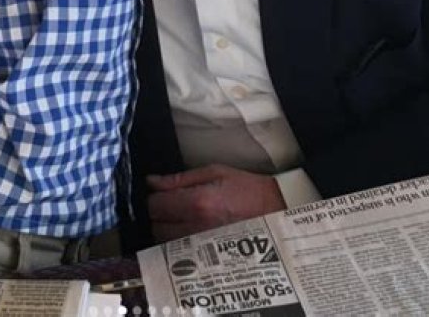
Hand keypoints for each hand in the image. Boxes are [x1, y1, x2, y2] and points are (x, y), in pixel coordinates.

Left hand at [147, 164, 285, 241]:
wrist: (276, 210)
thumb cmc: (247, 188)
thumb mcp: (214, 172)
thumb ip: (180, 179)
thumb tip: (152, 182)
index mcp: (198, 202)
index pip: (156, 205)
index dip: (153, 198)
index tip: (159, 193)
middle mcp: (197, 227)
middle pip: (156, 227)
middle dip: (158, 215)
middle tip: (171, 205)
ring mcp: (203, 246)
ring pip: (166, 243)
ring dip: (167, 230)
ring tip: (181, 218)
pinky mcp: (209, 257)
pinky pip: (181, 253)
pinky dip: (178, 243)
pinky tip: (188, 231)